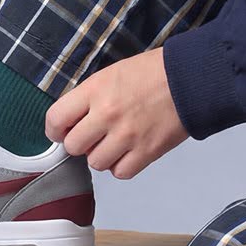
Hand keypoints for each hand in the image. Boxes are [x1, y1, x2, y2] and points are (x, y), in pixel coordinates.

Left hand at [44, 47, 186, 179]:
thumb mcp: (111, 74)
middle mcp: (107, 115)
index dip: (55, 129)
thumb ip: (89, 97)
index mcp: (95, 91)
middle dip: (80, 143)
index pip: (56, 119)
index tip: (62, 131)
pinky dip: (122, 166)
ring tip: (115, 143)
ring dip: (102, 156)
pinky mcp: (147, 151)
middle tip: (93, 137)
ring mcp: (127, 136)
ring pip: (96, 163)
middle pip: (73, 146)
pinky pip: (121, 172)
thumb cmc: (153, 73)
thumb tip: (74, 121)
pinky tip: (129, 153)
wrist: (189, 79)